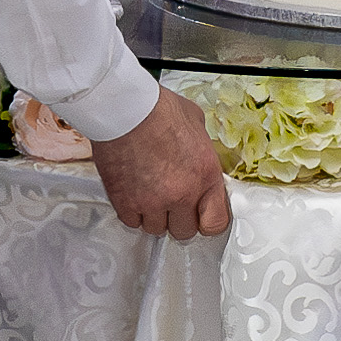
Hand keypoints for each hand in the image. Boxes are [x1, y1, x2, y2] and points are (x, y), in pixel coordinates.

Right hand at [90, 88, 235, 239]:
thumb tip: (200, 156)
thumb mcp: (196, 125)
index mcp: (205, 176)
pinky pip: (131, 221)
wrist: (125, 109)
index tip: (201, 216)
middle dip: (179, 219)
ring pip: (155, 228)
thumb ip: (201, 149)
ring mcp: (152, 201)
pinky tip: (133, 194)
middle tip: (172, 202)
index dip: (207, 221)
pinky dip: (132, 212)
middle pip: (184, 231)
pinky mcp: (125, 201)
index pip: (216, 223)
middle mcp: (181, 194)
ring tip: (149, 194)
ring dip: (154, 215)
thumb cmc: (158, 110)